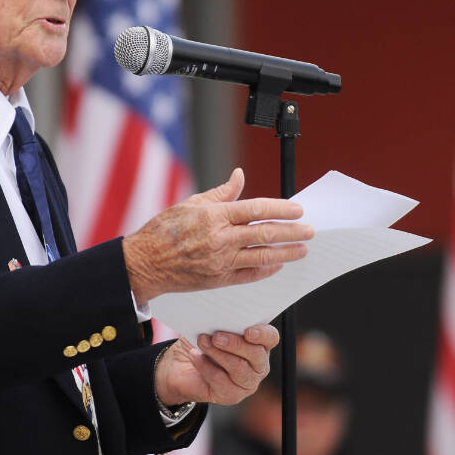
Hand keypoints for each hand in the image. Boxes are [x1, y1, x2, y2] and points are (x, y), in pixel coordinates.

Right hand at [122, 168, 312, 303]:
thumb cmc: (164, 231)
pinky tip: (278, 263)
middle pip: (264, 234)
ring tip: (303, 249)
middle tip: (309, 230)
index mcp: (214, 216)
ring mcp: (220, 261)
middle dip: (291, 232)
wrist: (145, 263)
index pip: (255, 209)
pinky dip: (266, 268)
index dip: (279, 209)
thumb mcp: (192, 203)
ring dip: (286, 252)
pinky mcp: (218, 279)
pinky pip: (249, 274)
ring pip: (261, 256)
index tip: (297, 209)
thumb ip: (221, 192)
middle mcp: (219, 239)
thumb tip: (240, 175)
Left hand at [155, 324, 279, 406]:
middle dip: (236, 344)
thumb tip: (219, 313)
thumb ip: (221, 320)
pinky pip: (221, 381)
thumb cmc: (202, 341)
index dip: (263, 334)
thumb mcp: (211, 326)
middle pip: (256, 355)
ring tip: (202, 342)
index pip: (270, 337)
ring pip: (239, 368)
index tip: (248, 331)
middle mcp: (258, 364)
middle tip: (216, 336)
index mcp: (259, 343)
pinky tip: (195, 356)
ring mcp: (247, 382)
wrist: (181, 366)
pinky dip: (205, 366)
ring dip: (218, 353)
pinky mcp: (232, 395)